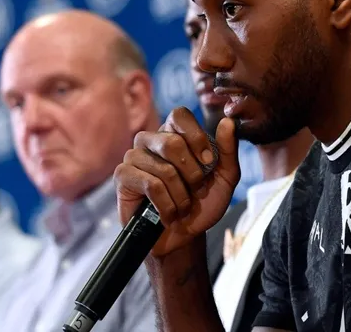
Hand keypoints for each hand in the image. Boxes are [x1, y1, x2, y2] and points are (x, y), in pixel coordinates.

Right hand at [114, 107, 239, 256]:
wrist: (185, 236)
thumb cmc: (203, 203)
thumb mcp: (225, 178)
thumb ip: (228, 150)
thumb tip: (227, 121)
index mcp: (175, 132)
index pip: (179, 115)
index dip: (196, 138)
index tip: (208, 162)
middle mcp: (152, 140)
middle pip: (171, 142)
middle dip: (192, 173)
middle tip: (194, 189)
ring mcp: (134, 157)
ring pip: (163, 168)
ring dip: (181, 195)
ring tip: (182, 206)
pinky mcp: (123, 176)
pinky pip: (150, 184)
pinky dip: (167, 204)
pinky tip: (168, 213)